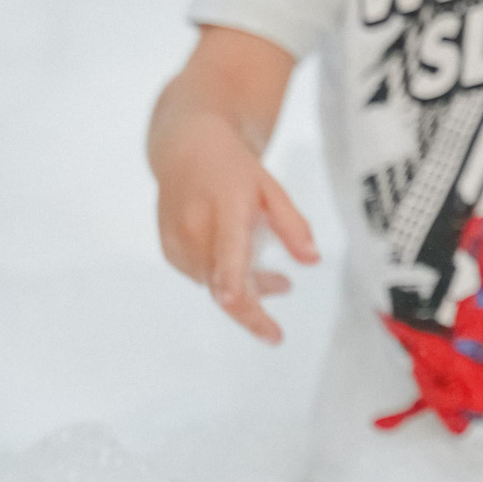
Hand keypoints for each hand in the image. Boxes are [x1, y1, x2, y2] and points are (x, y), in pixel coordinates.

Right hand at [154, 113, 319, 342]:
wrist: (186, 150)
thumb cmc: (236, 169)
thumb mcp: (273, 190)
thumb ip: (294, 226)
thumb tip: (312, 261)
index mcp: (226, 209)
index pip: (228, 254)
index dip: (233, 285)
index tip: (239, 305)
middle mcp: (196, 228)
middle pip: (220, 284)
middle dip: (251, 308)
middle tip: (275, 331)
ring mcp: (177, 240)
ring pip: (212, 285)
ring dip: (244, 291)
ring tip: (278, 281)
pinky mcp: (169, 250)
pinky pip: (200, 278)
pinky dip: (224, 281)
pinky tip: (245, 268)